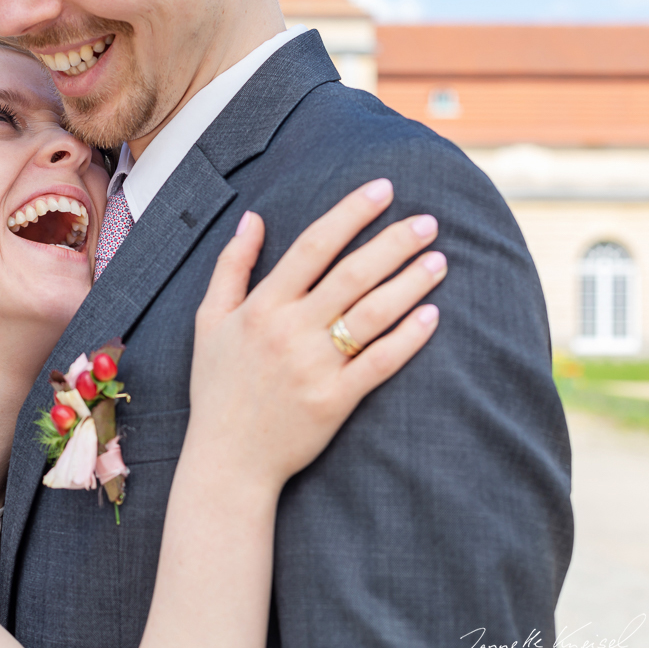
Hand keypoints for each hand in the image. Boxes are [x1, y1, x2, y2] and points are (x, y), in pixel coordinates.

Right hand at [191, 178, 443, 489]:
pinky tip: (432, 315)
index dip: (350, 213)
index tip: (383, 189)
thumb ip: (231, 266)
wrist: (226, 458)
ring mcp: (314, 366)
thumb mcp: (209, 321)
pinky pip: (380, 363)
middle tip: (428, 221)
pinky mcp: (335, 400)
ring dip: (410, 283)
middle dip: (394, 243)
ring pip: (372, 314)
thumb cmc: (218, 387)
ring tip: (439, 260)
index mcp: (261, 306)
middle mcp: (289, 330)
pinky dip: (408, 338)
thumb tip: (253, 218)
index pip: (313, 245)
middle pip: (352, 274)